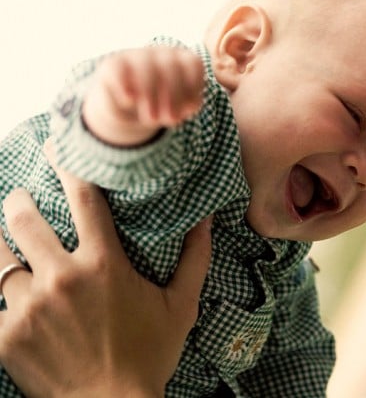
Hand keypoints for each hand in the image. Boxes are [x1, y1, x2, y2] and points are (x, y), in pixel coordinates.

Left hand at [0, 160, 211, 397]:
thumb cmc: (149, 356)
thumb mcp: (180, 307)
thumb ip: (194, 259)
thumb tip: (206, 220)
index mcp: (104, 264)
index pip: (84, 199)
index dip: (67, 167)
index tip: (55, 148)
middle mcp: (62, 277)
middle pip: (24, 219)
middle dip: (18, 203)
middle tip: (19, 201)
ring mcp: (28, 306)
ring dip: (3, 248)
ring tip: (6, 244)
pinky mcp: (5, 335)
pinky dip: (2, 297)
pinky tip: (12, 296)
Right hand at [83, 46, 204, 145]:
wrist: (129, 106)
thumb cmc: (163, 105)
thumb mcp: (178, 108)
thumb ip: (186, 107)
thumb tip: (187, 108)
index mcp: (183, 59)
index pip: (193, 64)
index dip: (193, 88)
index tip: (188, 111)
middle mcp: (162, 52)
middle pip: (170, 67)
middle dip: (172, 96)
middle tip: (169, 120)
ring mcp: (137, 55)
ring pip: (145, 68)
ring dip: (151, 95)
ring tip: (151, 120)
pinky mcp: (113, 63)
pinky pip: (118, 70)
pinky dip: (124, 87)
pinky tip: (129, 102)